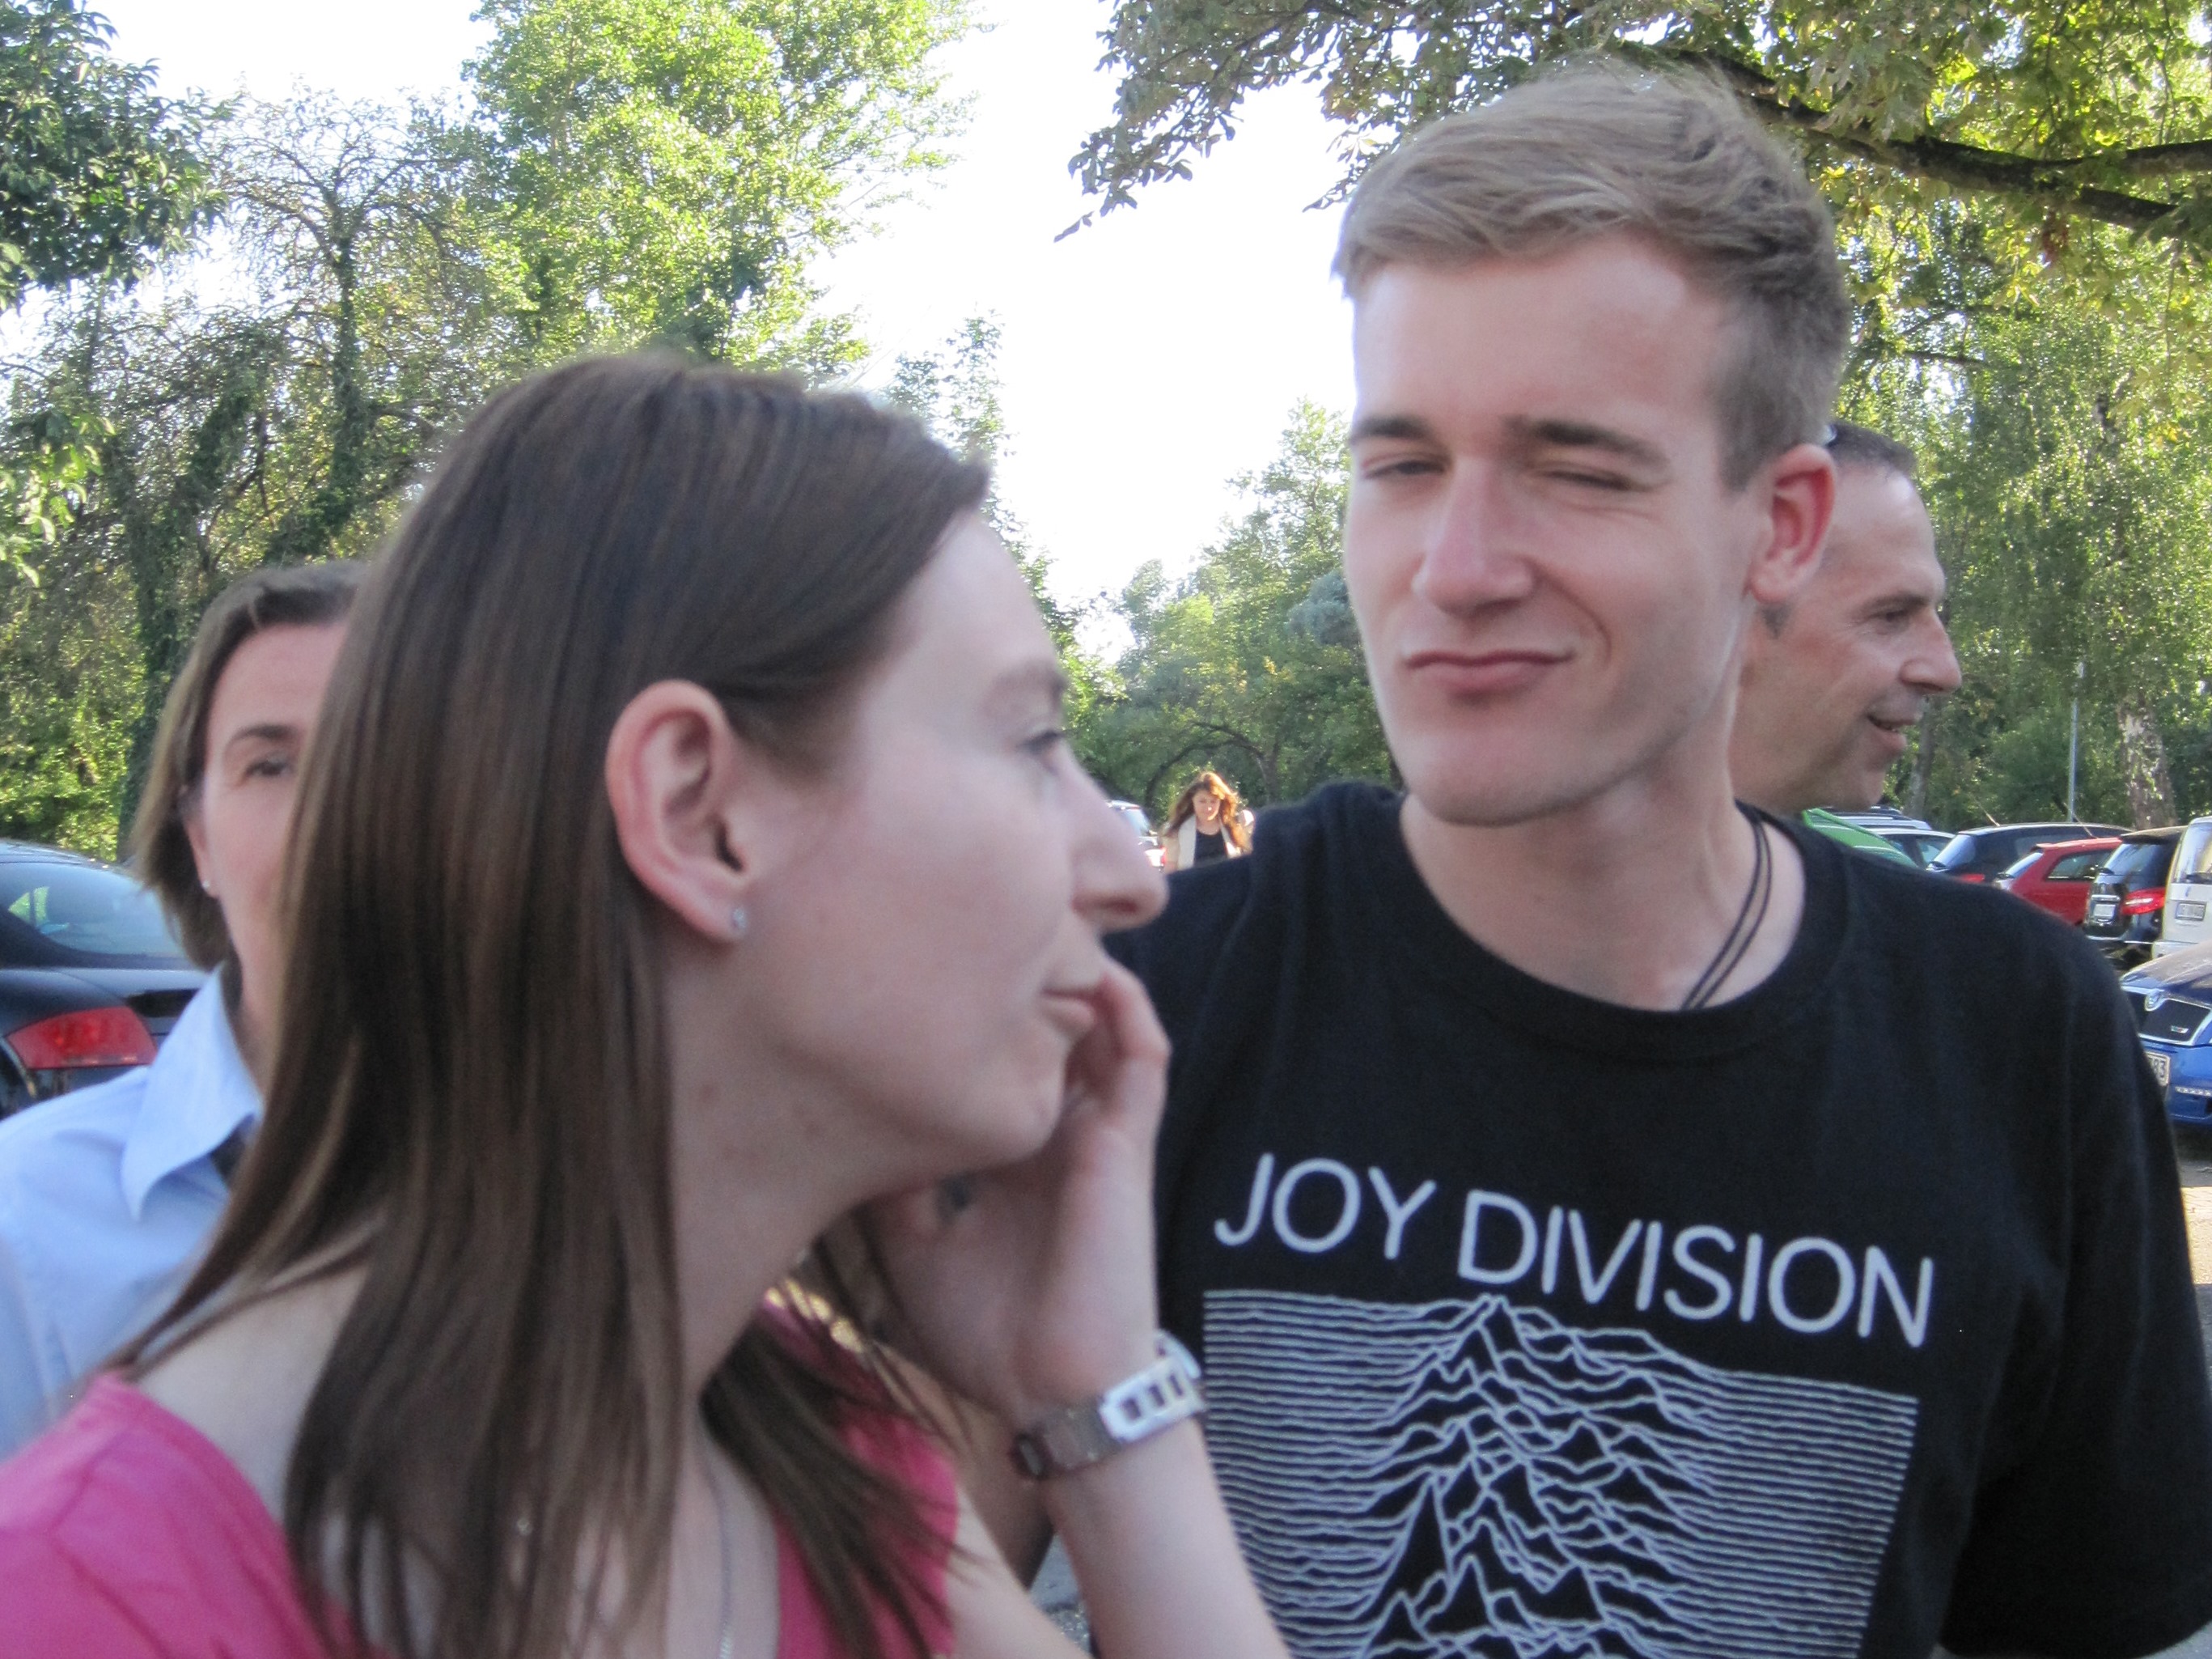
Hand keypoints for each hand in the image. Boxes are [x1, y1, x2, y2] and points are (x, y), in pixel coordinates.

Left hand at [864, 960, 1167, 1426]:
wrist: (1052, 1391)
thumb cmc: (989, 1337)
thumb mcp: (912, 1252)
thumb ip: (894, 1188)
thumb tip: (856, 1125)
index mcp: (1013, 1165)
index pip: (1001, 1075)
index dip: (974, 1029)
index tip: (921, 982)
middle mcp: (1056, 1142)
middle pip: (1051, 1041)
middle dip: (1028, 986)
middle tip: (982, 929)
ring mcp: (1096, 1139)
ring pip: (1102, 1035)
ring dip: (1080, 982)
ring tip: (1044, 924)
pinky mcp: (1128, 1144)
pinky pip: (1143, 1059)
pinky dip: (1128, 1011)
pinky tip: (1097, 969)